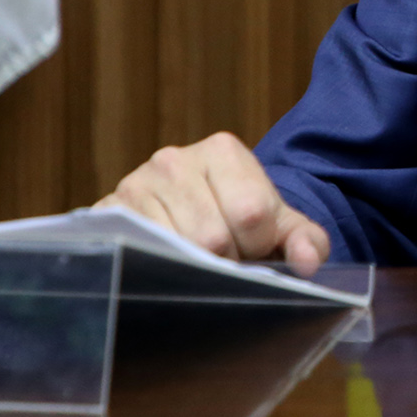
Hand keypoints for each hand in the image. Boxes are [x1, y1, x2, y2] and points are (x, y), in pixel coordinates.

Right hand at [99, 131, 331, 274]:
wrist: (194, 213)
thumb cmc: (242, 221)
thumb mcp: (280, 226)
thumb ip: (306, 240)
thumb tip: (309, 263)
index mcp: (222, 150)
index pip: (250, 213)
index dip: (258, 245)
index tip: (254, 248)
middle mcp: (174, 159)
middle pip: (212, 236)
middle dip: (227, 259)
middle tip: (226, 258)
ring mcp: (136, 183)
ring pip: (176, 248)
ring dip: (194, 265)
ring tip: (200, 257)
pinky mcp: (108, 210)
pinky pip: (139, 250)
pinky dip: (158, 266)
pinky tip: (169, 259)